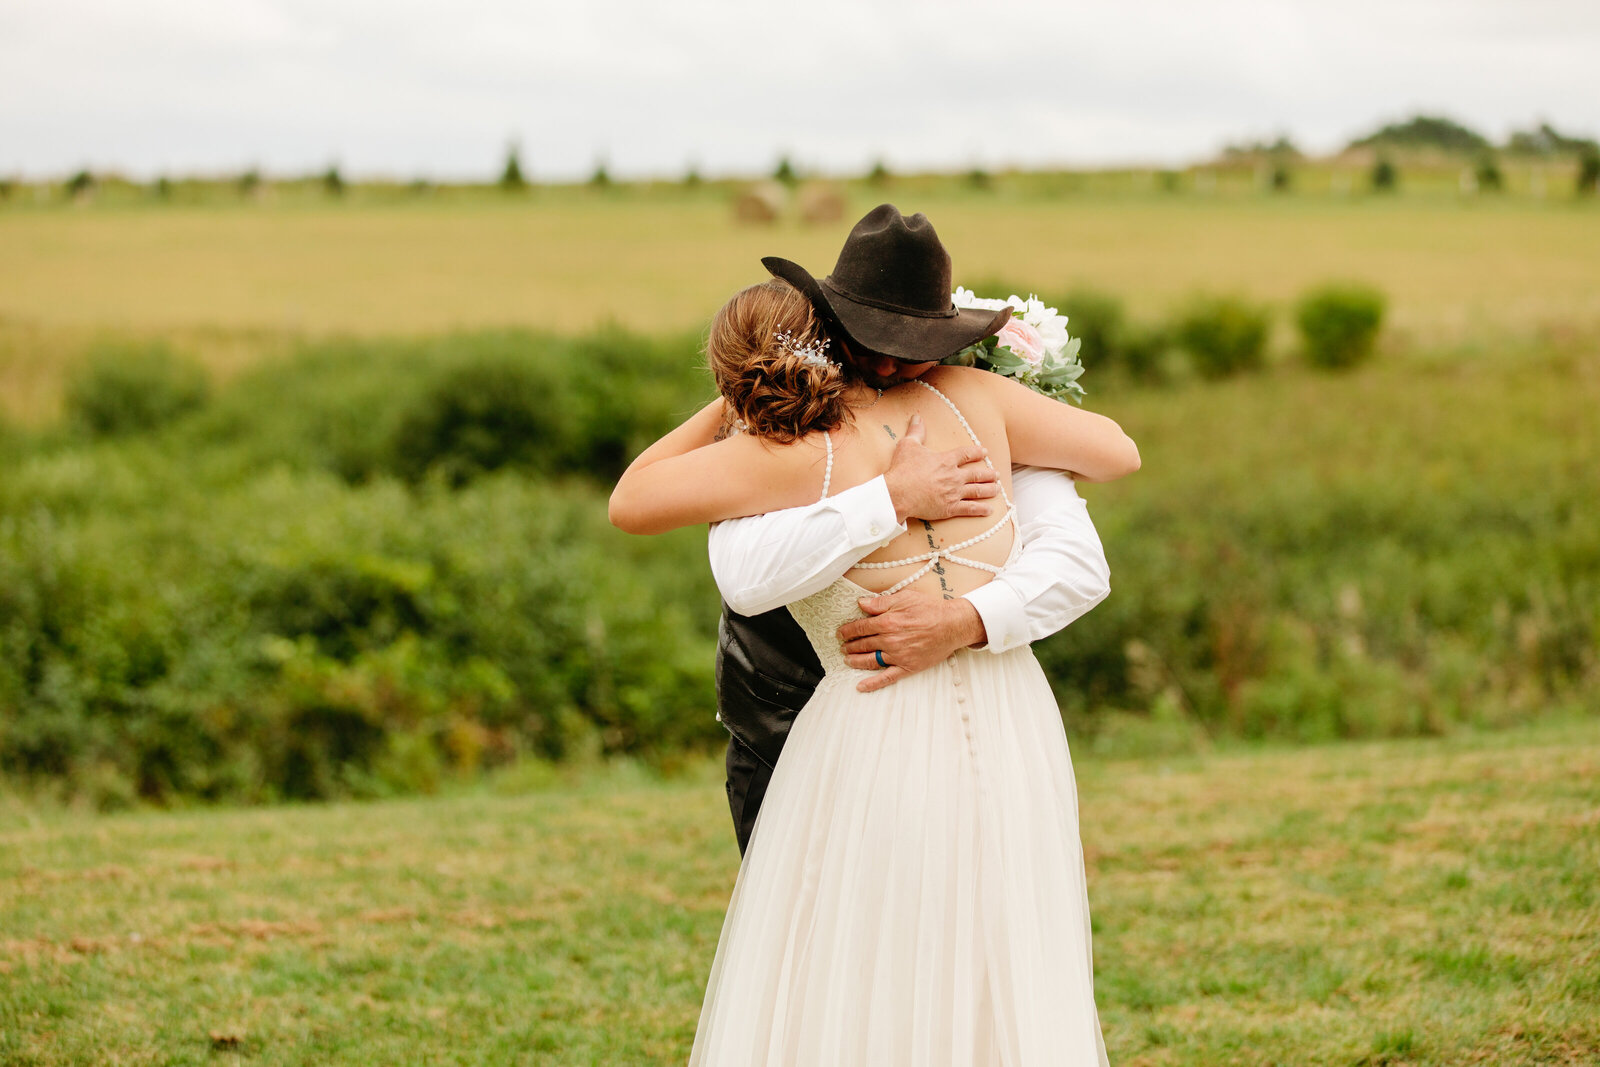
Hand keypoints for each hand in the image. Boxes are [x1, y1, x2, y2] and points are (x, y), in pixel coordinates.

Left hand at [838, 591, 986, 692]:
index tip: (841, 632)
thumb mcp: (904, 598)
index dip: (848, 630)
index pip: (860, 627)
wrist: (953, 625)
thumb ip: (880, 602)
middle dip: (850, 645)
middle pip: (863, 644)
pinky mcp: (908, 667)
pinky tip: (861, 687)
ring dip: (855, 661)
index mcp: (887, 622)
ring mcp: (898, 656)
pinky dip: (872, 684)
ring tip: (847, 660)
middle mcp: (890, 640)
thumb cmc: (930, 609)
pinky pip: (887, 678)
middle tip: (842, 646)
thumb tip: (861, 603)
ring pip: (870, 660)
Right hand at [881, 415, 997, 523]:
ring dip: (989, 489)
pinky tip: (990, 510)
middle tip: (996, 475)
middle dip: (989, 474)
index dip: (977, 452)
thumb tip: (917, 417)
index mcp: (946, 460)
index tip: (985, 452)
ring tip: (997, 488)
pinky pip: (970, 509)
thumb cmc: (902, 470)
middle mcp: (954, 476)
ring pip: (978, 491)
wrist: (897, 494)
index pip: (966, 454)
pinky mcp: (950, 508)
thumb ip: (916, 431)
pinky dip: (981, 509)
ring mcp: (954, 493)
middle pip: (977, 474)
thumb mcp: (908, 446)